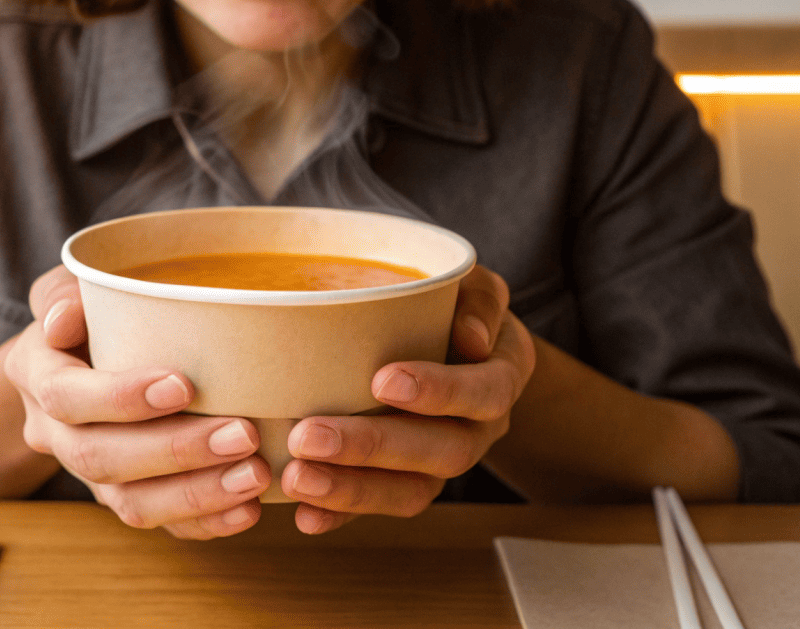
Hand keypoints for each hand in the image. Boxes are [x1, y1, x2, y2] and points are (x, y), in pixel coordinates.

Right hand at [4, 266, 270, 538]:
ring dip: (197, 494)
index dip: (121, 398)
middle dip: (176, 451)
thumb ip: (61, 295)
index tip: (183, 386)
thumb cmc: (88, 314)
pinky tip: (248, 508)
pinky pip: (159, 525)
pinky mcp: (124, 498)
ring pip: (130, 503)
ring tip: (256, 474)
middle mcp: (54, 433)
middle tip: (242, 435)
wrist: (79, 364)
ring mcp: (89, 475)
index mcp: (36, 374)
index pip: (65, 396)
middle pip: (102, 458)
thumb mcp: (68, 289)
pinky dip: (204, 523)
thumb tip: (65, 317)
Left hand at [280, 265, 535, 532]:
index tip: (382, 381)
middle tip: (309, 436)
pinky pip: (382, 506)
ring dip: (353, 490)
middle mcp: (480, 428)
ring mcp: (445, 462)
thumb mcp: (474, 285)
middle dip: (372, 447)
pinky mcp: (411, 482)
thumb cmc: (455, 305)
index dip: (439, 392)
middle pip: (442, 451)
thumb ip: (479, 299)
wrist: (458, 345)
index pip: (484, 392)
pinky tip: (305, 514)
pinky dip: (343, 514)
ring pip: (412, 491)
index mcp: (502, 374)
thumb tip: (472, 338)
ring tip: (297, 477)